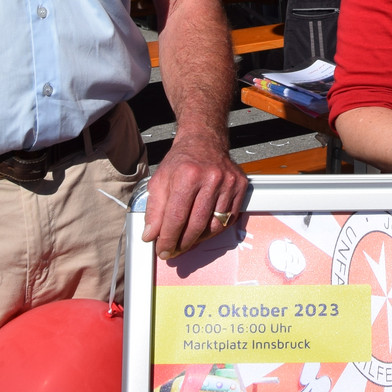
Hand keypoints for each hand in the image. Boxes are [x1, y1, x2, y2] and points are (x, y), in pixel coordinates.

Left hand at [143, 130, 248, 255]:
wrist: (204, 141)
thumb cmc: (181, 161)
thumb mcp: (159, 181)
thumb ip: (153, 210)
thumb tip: (151, 235)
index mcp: (187, 175)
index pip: (176, 217)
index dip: (168, 239)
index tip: (162, 249)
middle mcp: (211, 178)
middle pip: (196, 225)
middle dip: (182, 243)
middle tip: (173, 250)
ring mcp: (228, 183)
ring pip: (214, 225)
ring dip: (199, 239)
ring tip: (187, 241)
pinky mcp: (240, 186)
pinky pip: (229, 219)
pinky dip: (215, 229)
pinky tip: (203, 230)